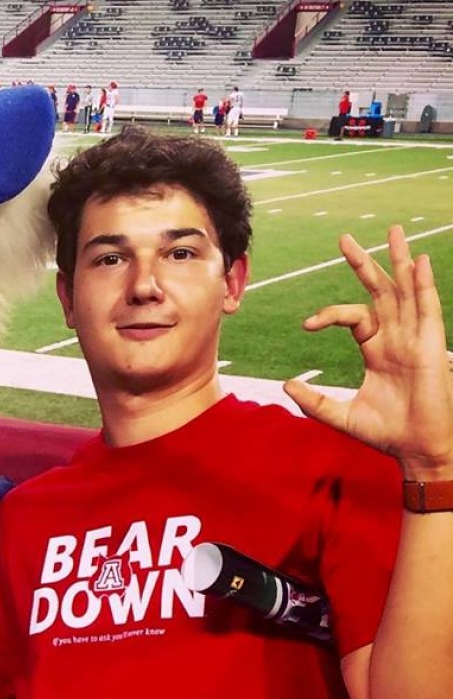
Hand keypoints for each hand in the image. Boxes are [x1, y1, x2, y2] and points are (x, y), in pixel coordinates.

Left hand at [285, 226, 452, 478]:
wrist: (416, 447)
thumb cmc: (385, 432)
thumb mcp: (340, 416)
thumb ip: (314, 402)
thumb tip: (285, 385)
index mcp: (376, 349)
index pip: (352, 316)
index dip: (329, 314)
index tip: (307, 324)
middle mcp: (396, 336)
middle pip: (379, 291)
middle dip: (363, 264)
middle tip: (343, 239)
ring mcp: (415, 337)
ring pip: (405, 290)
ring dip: (399, 260)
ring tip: (392, 231)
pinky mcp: (432, 344)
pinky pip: (428, 307)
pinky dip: (423, 284)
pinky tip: (418, 262)